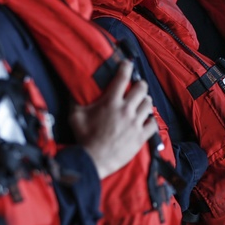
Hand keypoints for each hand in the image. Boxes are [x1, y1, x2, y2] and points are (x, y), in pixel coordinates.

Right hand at [70, 60, 158, 178]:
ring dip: (145, 101)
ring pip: (149, 104)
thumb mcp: (75, 116)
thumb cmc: (84, 138)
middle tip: (136, 87)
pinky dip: (151, 121)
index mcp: (111, 102)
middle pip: (141, 88)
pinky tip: (146, 121)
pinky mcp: (141, 137)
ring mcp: (135, 123)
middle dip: (140, 85)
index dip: (126, 67)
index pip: (122, 78)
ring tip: (141, 103)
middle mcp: (125, 110)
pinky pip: (153, 124)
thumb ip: (75, 101)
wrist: (93, 160)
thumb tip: (71, 90)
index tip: (127, 64)